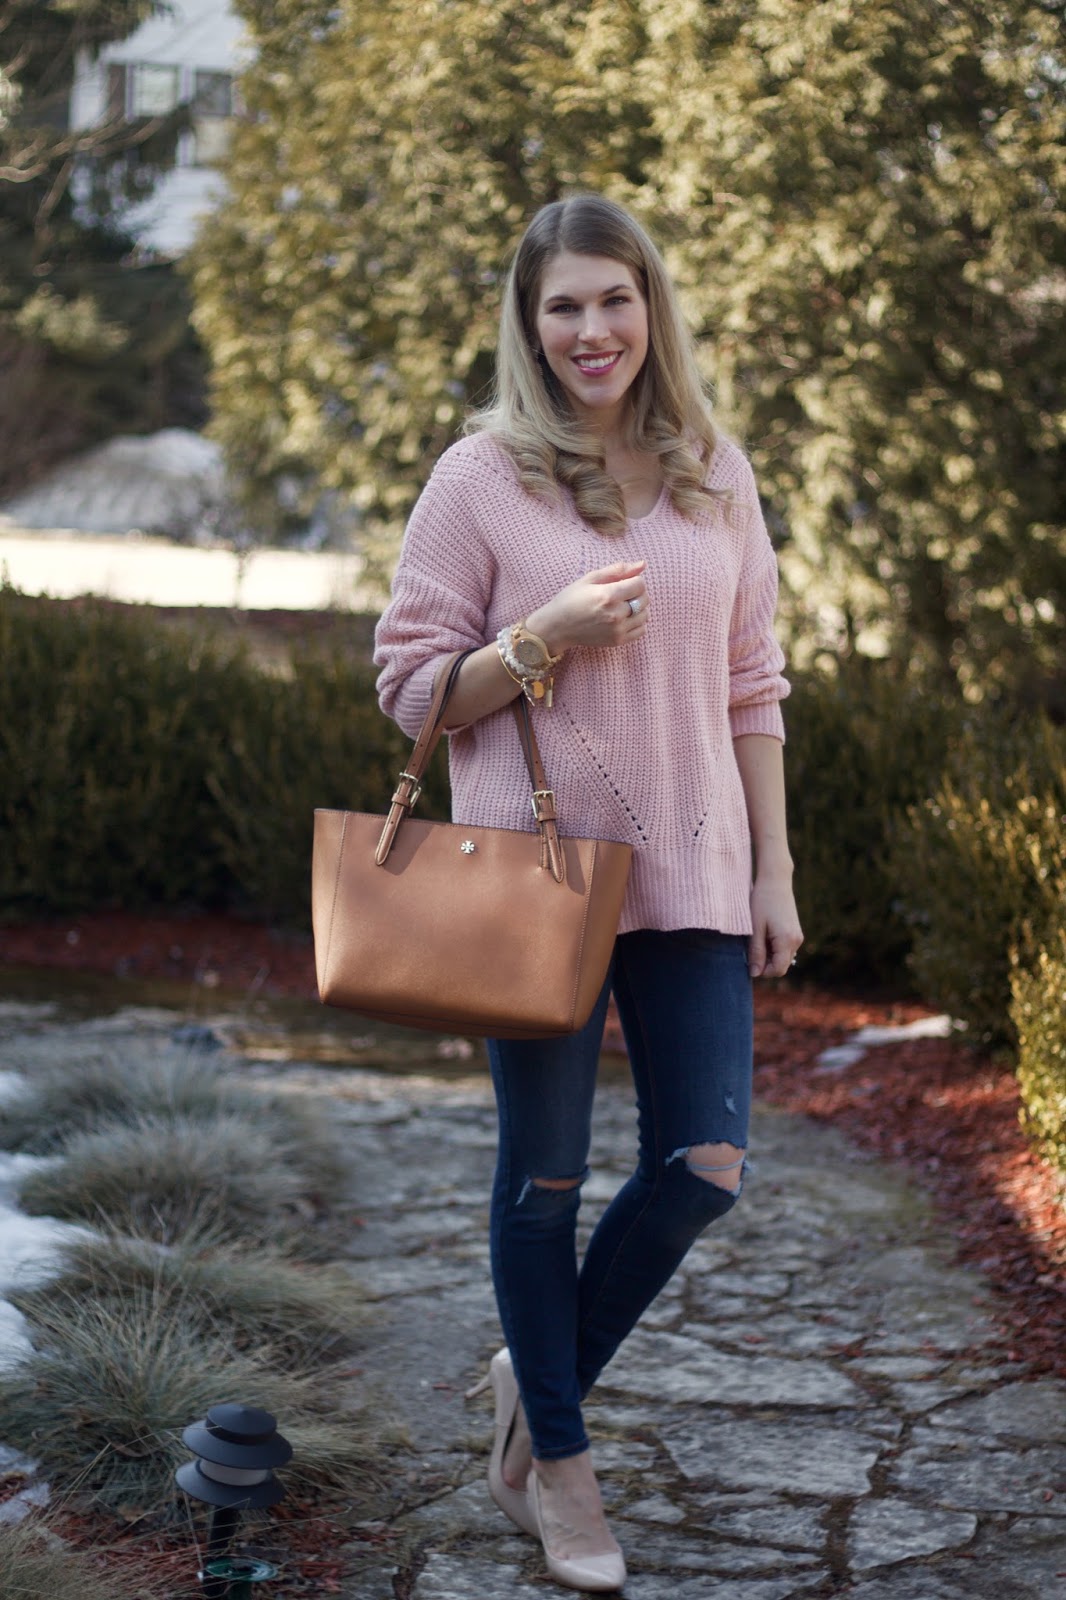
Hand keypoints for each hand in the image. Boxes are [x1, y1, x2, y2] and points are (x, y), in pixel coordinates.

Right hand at [526, 560, 647, 653]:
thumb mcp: (589, 579)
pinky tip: (623, 618)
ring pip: (645, 615)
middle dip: (637, 593)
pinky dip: (637, 622)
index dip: (634, 580)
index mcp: (608, 595)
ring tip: (621, 606)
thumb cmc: (571, 599)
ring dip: (638, 608)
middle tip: (621, 594)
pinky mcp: (618, 641)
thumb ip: (617, 570)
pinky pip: (641, 630)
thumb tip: (643, 564)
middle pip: (644, 599)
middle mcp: (615, 614)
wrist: (557, 627)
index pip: (640, 584)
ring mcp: (617, 630)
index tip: (622, 582)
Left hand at [748, 876, 802, 978]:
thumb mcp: (755, 928)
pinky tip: (764, 934)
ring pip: (783, 957)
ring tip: (758, 938)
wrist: (775, 880)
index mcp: (787, 941)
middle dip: (766, 964)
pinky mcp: (795, 931)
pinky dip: (774, 948)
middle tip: (751, 948)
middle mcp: (796, 941)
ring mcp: (797, 936)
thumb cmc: (761, 902)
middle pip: (781, 966)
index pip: (778, 970)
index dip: (763, 971)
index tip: (749, 961)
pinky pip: (785, 948)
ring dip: (769, 955)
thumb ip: (756, 952)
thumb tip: (755, 973)